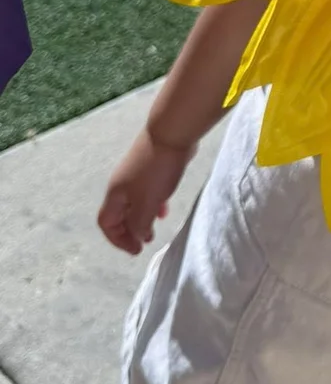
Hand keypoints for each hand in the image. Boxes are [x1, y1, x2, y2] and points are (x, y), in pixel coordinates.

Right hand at [97, 128, 195, 255]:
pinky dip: (153, 204)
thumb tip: (138, 235)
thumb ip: (139, 224)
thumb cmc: (156, 171)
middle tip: (143, 243)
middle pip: (119, 214)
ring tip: (154, 230)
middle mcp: (121, 185)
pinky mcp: (152, 168)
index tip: (136, 250)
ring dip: (142, 219)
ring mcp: (136, 175)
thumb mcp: (146, 204)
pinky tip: (165, 208)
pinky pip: (148, 192)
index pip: (106, 223)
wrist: (171, 133)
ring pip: (134, 203)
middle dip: (129, 231)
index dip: (117, 239)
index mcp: (115, 194)